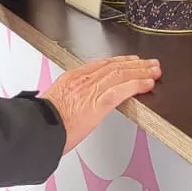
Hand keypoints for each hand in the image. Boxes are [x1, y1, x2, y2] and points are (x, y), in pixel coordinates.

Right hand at [41, 56, 160, 153]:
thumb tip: (75, 105)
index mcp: (72, 78)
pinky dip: (136, 85)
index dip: (119, 62)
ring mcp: (91, 89)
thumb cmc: (43, 123)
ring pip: (121, 74)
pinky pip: (122, 90)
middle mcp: (83, 79)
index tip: (130, 61)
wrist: (37, 129)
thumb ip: (69, 99)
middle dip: (135, 64)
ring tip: (154, 70)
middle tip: (150, 63)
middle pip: (114, 66)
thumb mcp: (55, 103)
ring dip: (141, 71)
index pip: (101, 64)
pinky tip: (147, 84)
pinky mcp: (98, 102)